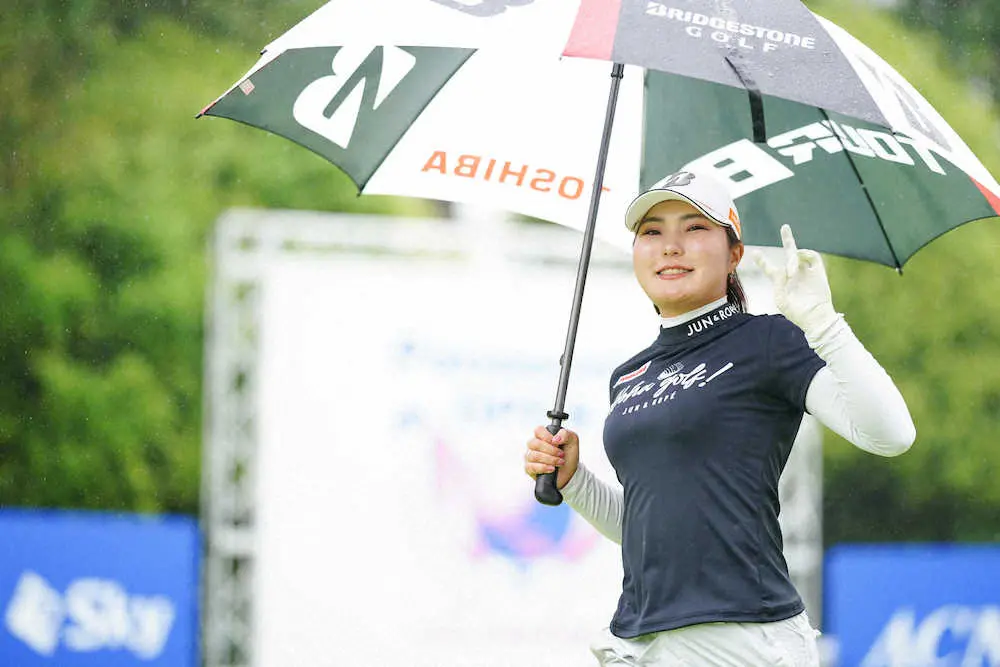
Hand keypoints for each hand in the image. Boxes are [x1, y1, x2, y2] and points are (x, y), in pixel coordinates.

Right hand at [523, 426, 579, 489]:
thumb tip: (555, 438)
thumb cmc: (568, 456)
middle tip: (561, 454)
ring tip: (559, 463)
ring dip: (549, 459)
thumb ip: (566, 434)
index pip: (538, 430)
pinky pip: (531, 467)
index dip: (546, 436)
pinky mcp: (530, 468)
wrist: (569, 473)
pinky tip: (552, 469)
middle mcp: (535, 445)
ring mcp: (530, 457)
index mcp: (543, 436)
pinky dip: (543, 468)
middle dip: (550, 450)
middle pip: (534, 443)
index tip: (556, 442)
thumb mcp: (573, 442)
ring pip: (533, 455)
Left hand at [754, 224, 838, 338]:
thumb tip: (784, 270)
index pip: (770, 268)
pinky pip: (812, 256)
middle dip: (788, 239)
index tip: (755, 253)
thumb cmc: (796, 312)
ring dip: (792, 260)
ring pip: (798, 254)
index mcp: (781, 282)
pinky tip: (797, 266)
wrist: (814, 317)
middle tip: (784, 227)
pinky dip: (804, 257)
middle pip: (790, 252)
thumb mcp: (781, 299)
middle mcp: (794, 273)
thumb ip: (778, 283)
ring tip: (791, 274)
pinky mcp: (818, 271)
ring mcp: (806, 271)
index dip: (763, 261)